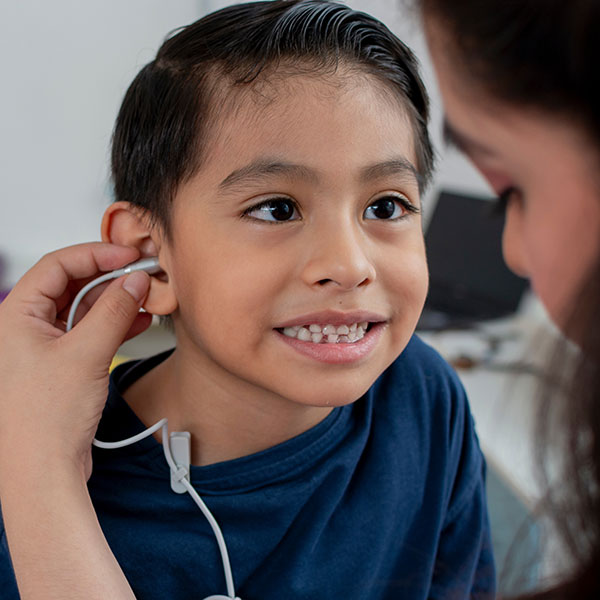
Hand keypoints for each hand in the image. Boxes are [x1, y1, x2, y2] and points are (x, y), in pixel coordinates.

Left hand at [0, 242, 151, 479]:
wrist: (44, 470)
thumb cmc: (44, 421)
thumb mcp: (86, 355)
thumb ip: (114, 312)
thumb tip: (134, 282)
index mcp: (16, 315)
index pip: (58, 265)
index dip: (96, 254)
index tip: (129, 255)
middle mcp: (27, 327)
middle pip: (73, 284)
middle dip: (110, 278)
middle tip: (143, 275)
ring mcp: (46, 345)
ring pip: (84, 308)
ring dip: (116, 302)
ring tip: (147, 299)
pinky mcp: (63, 363)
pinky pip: (91, 331)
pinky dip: (116, 324)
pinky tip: (139, 322)